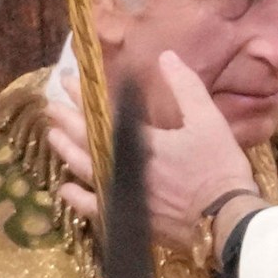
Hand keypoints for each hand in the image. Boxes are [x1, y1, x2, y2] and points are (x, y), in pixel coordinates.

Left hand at [47, 52, 257, 251]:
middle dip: (68, 120)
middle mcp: (125, 167)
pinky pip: (94, 208)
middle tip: (50, 106)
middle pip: (88, 140)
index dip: (84, 97)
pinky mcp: (128, 218)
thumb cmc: (218, 167)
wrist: (226, 220)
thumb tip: (166, 56)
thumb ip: (185, 87)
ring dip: (66, 151)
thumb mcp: (208, 119)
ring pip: (85, 170)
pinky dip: (77, 198)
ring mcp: (124, 194)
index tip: (67, 81)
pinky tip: (64, 188)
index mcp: (144, 141)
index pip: (105, 114)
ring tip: (52, 135)